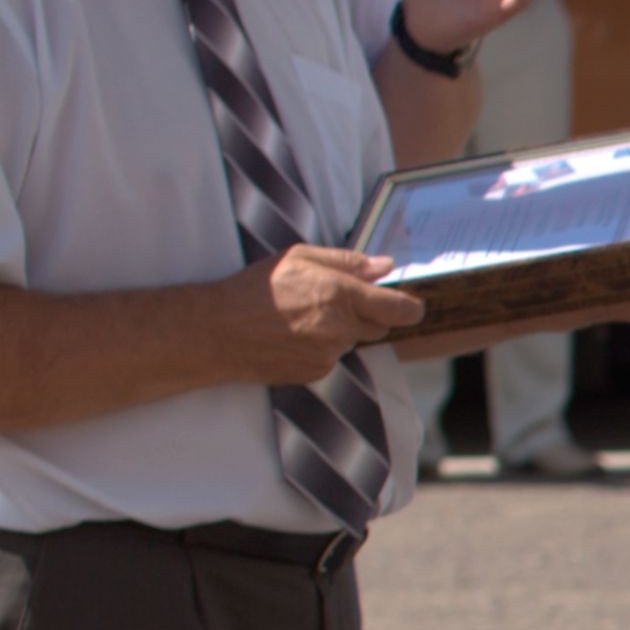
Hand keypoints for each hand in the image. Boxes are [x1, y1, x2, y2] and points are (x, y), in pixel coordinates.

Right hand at [256, 240, 429, 374]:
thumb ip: (347, 261)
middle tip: (333, 300)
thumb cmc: (256, 288)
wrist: (218, 332)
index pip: (399, 308)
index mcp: (341, 294)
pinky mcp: (317, 372)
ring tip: (302, 317)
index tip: (411, 305)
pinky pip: (333, 358)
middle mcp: (341, 328)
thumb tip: (385, 266)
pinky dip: (321, 347)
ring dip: (340, 330)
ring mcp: (330, 354)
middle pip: (379, 326)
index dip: (410, 307)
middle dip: (366, 314)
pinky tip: (293, 336)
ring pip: (352, 341)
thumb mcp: (299, 257)